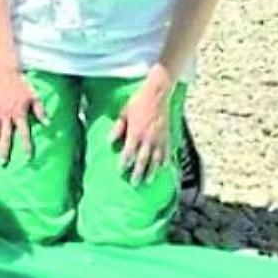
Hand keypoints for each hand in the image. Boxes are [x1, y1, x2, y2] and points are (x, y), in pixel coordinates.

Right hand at [0, 71, 47, 161]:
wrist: (6, 74)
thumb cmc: (23, 86)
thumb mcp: (35, 97)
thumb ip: (40, 111)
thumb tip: (48, 124)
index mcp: (18, 113)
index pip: (23, 133)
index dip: (26, 145)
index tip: (27, 157)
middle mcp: (6, 115)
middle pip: (4, 136)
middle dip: (4, 150)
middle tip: (3, 163)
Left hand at [110, 70, 172, 184]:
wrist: (157, 93)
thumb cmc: (138, 102)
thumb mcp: (124, 113)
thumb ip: (117, 129)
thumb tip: (109, 142)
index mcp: (136, 133)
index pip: (128, 152)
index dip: (124, 162)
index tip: (120, 170)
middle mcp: (148, 138)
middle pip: (143, 160)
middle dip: (138, 172)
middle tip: (134, 183)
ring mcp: (159, 137)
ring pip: (156, 159)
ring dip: (152, 171)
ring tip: (148, 181)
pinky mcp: (167, 134)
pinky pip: (167, 150)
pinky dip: (165, 159)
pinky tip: (164, 167)